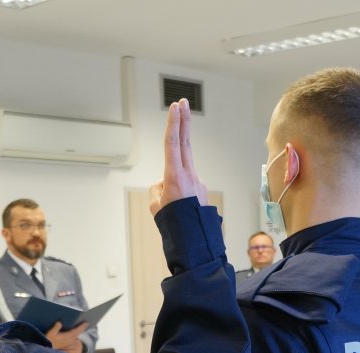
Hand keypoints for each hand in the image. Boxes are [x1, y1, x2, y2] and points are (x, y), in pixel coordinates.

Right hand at [45, 321, 88, 352]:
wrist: (47, 351)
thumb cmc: (49, 341)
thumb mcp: (51, 333)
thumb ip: (56, 327)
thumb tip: (60, 322)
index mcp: (69, 336)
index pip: (78, 330)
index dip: (82, 326)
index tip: (87, 323)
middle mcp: (71, 340)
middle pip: (77, 333)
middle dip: (80, 329)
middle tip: (83, 324)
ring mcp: (70, 344)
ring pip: (75, 337)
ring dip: (76, 333)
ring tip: (75, 329)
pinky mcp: (67, 345)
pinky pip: (72, 340)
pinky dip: (73, 336)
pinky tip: (70, 334)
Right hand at [149, 99, 207, 215]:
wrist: (195, 242)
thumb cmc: (175, 225)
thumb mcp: (156, 206)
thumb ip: (158, 189)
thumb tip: (164, 184)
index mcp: (175, 176)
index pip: (173, 143)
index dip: (174, 123)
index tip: (176, 107)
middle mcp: (189, 175)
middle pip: (184, 142)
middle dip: (183, 121)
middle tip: (183, 103)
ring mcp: (198, 182)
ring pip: (180, 174)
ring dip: (172, 183)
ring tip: (173, 208)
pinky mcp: (202, 191)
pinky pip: (186, 187)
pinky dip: (180, 194)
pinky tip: (181, 210)